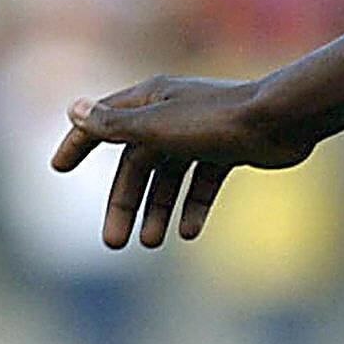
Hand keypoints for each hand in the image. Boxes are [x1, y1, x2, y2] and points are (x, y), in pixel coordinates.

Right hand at [49, 76, 314, 249]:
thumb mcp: (157, 126)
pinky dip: (194, 205)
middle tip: (114, 243)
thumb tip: (73, 109)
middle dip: (125, 203)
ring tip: (152, 243)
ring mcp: (203, 133)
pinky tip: (189, 232)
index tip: (59, 168)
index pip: (104, 122)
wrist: (284, 120)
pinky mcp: (230, 149)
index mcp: (151, 100)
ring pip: (171, 177)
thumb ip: (115, 124)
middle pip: (138, 163)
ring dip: (159, 210)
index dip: (79, 143)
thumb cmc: (218, 119)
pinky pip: (203, 182)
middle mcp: (174, 113)